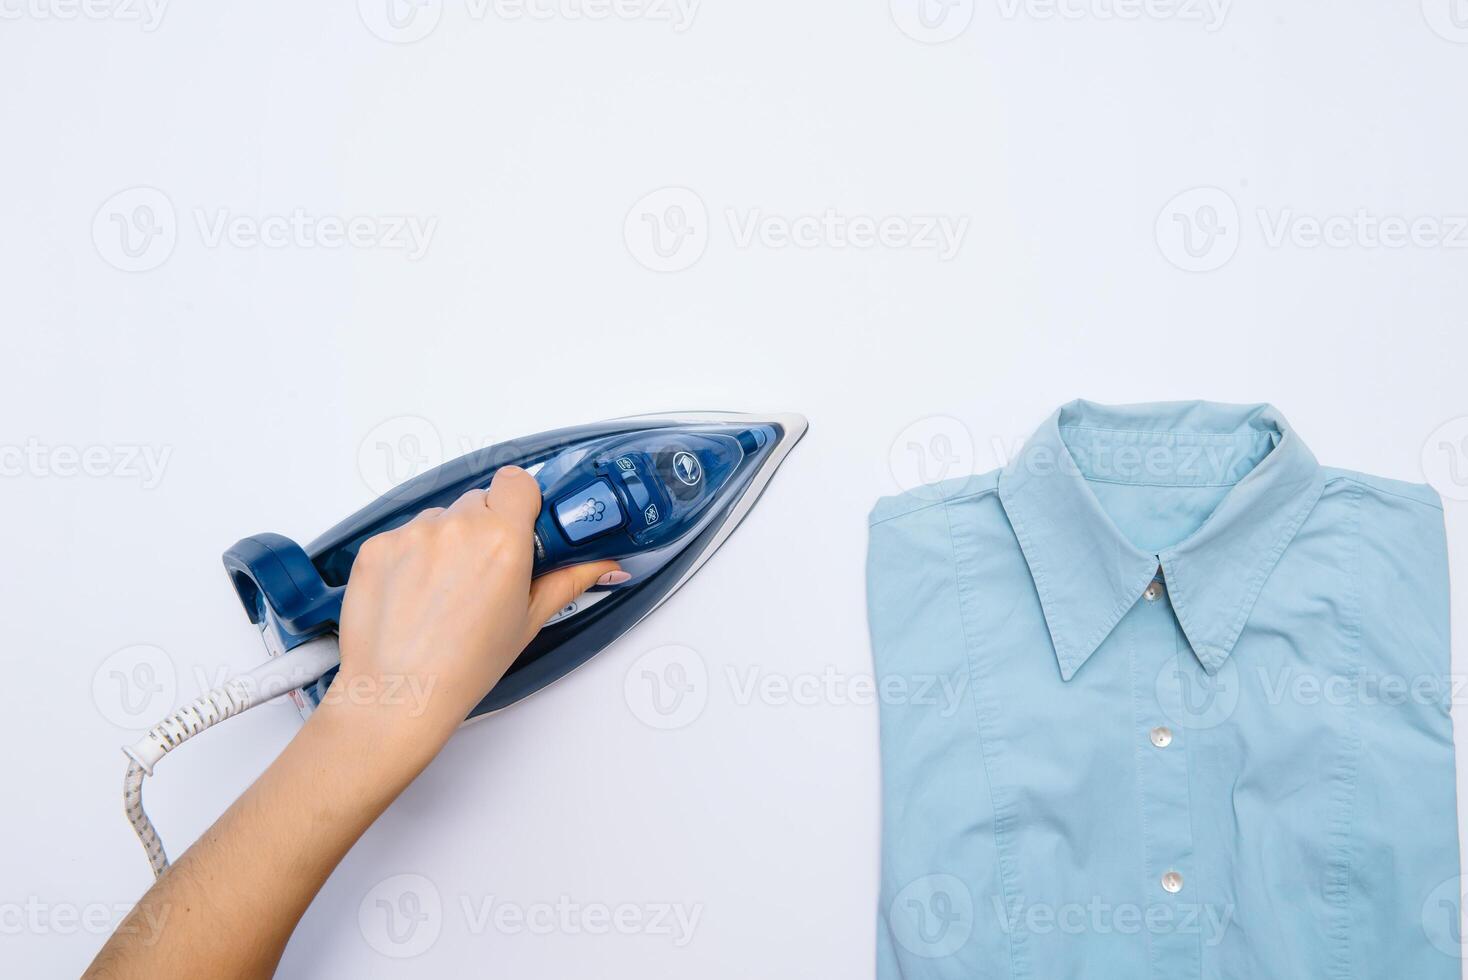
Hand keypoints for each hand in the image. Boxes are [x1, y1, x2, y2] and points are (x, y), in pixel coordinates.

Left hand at [327, 466, 620, 751]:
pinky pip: (404, 535)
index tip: (519, 526)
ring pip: (440, 518)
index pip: (517, 481)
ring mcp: (412, 534)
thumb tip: (603, 565)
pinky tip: (415, 595)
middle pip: (479, 500)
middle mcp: (457, 528)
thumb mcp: (528, 621)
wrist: (398, 694)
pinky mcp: (377, 545)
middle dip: (485, 527)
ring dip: (447, 542)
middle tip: (484, 572)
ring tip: (445, 592)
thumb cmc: (464, 666)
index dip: (520, 502)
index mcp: (503, 541)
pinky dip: (410, 557)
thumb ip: (569, 580)